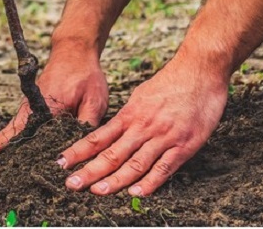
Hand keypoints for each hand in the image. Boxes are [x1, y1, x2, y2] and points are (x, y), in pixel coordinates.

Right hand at [0, 45, 108, 164]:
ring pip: (11, 131)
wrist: (75, 51)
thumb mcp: (94, 100)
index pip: (19, 132)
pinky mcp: (34, 108)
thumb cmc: (85, 75)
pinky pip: (19, 127)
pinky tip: (2, 150)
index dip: (0, 145)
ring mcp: (31, 108)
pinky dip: (7, 138)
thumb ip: (87, 125)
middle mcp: (32, 108)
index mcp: (44, 108)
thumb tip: (80, 152)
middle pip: (8, 133)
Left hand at [59, 55, 227, 196]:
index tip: (62, 162)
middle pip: (112, 153)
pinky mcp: (184, 145)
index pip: (99, 137)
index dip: (79, 151)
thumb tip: (115, 128)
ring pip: (135, 163)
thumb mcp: (142, 95)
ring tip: (97, 191)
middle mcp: (142, 126)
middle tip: (71, 184)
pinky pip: (164, 167)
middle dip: (90, 170)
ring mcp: (163, 136)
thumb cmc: (172, 81)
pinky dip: (150, 182)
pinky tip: (137, 193)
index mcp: (130, 114)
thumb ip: (129, 115)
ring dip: (115, 180)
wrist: (200, 70)